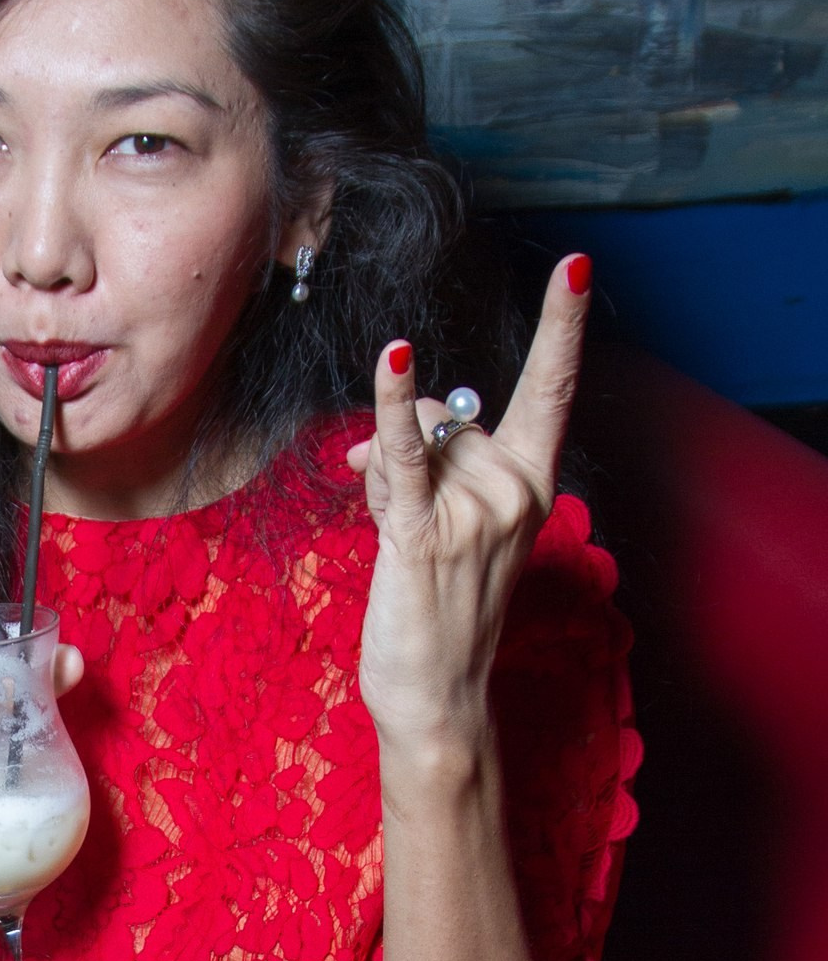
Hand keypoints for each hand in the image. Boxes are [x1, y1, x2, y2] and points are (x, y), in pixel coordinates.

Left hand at [344, 255, 591, 755]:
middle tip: (399, 506)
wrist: (436, 695)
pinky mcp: (428, 532)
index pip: (553, 390)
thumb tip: (386, 414)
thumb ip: (430, 459)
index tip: (576, 265)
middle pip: (448, 416)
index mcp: (532, 486)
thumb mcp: (447, 520)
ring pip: (414, 442)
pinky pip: (405, 453)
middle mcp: (516, 492)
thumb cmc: (440, 610)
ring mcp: (477, 514)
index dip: (562, 326)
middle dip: (409, 443)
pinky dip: (391, 406)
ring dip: (383, 472)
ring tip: (396, 532)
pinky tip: (392, 357)